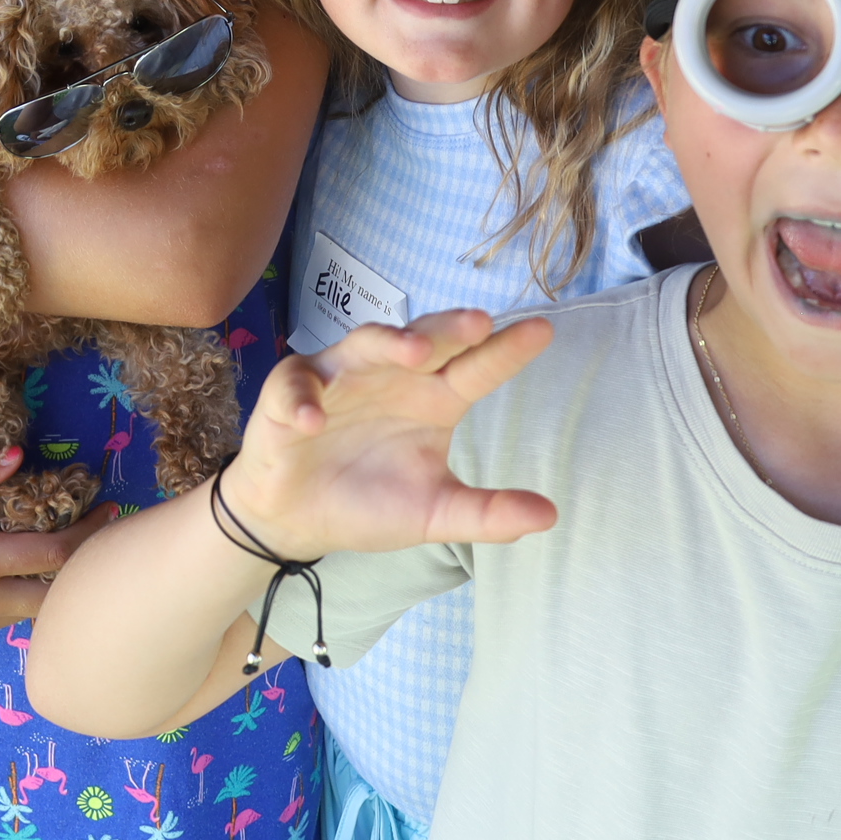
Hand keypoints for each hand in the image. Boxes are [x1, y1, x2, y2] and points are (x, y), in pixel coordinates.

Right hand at [0, 450, 117, 641]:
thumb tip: (16, 455)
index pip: (53, 555)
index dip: (90, 533)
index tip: (111, 508)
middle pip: (55, 595)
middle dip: (83, 566)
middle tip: (101, 532)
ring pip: (31, 612)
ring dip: (55, 584)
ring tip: (68, 548)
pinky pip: (4, 619)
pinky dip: (25, 596)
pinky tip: (21, 571)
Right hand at [225, 309, 558, 561]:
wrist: (298, 518)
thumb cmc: (372, 502)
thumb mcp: (434, 512)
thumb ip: (486, 513)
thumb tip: (551, 515)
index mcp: (435, 399)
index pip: (476, 368)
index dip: (506, 350)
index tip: (543, 330)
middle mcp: (393, 377)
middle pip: (426, 340)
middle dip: (449, 328)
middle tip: (479, 321)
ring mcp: (341, 379)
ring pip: (365, 345)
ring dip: (387, 343)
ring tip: (414, 351)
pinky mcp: (289, 395)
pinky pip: (297, 388)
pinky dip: (303, 401)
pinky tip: (314, 421)